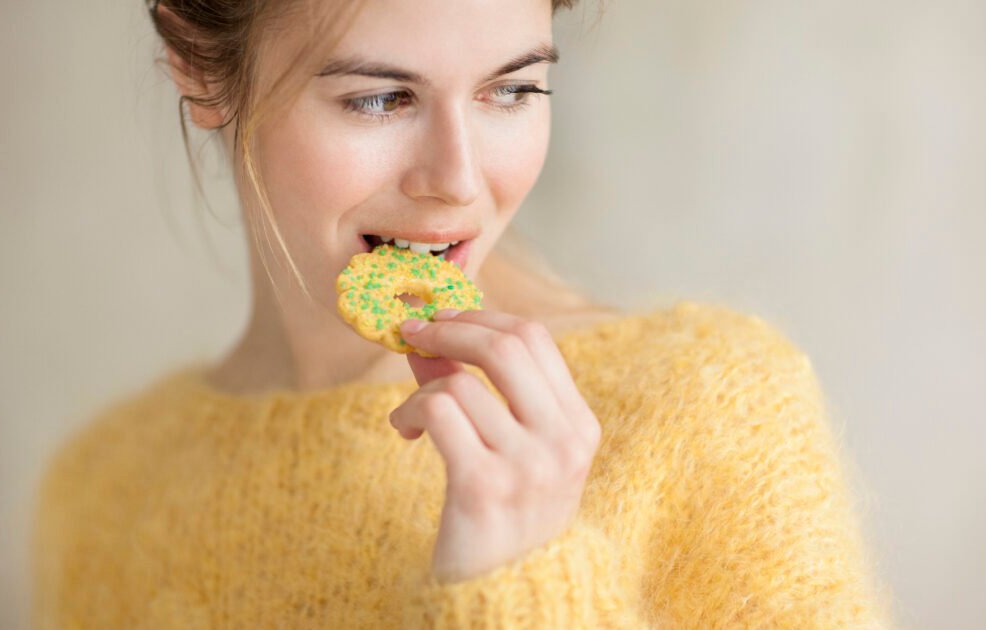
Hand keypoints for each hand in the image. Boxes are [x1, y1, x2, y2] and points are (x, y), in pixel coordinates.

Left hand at [388, 308, 601, 582]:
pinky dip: (410, 412)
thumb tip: (432, 334)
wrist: (505, 599)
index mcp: (580, 428)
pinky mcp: (482, 486)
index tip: (447, 318)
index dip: (484, 316)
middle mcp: (563, 443)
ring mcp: (527, 466)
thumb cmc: (504, 524)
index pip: (536, 338)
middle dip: (451, 326)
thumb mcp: (512, 454)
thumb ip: (481, 392)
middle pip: (507, 343)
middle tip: (417, 332)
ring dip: (422, 389)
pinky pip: (438, 411)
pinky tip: (405, 433)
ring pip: (462, 381)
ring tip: (412, 417)